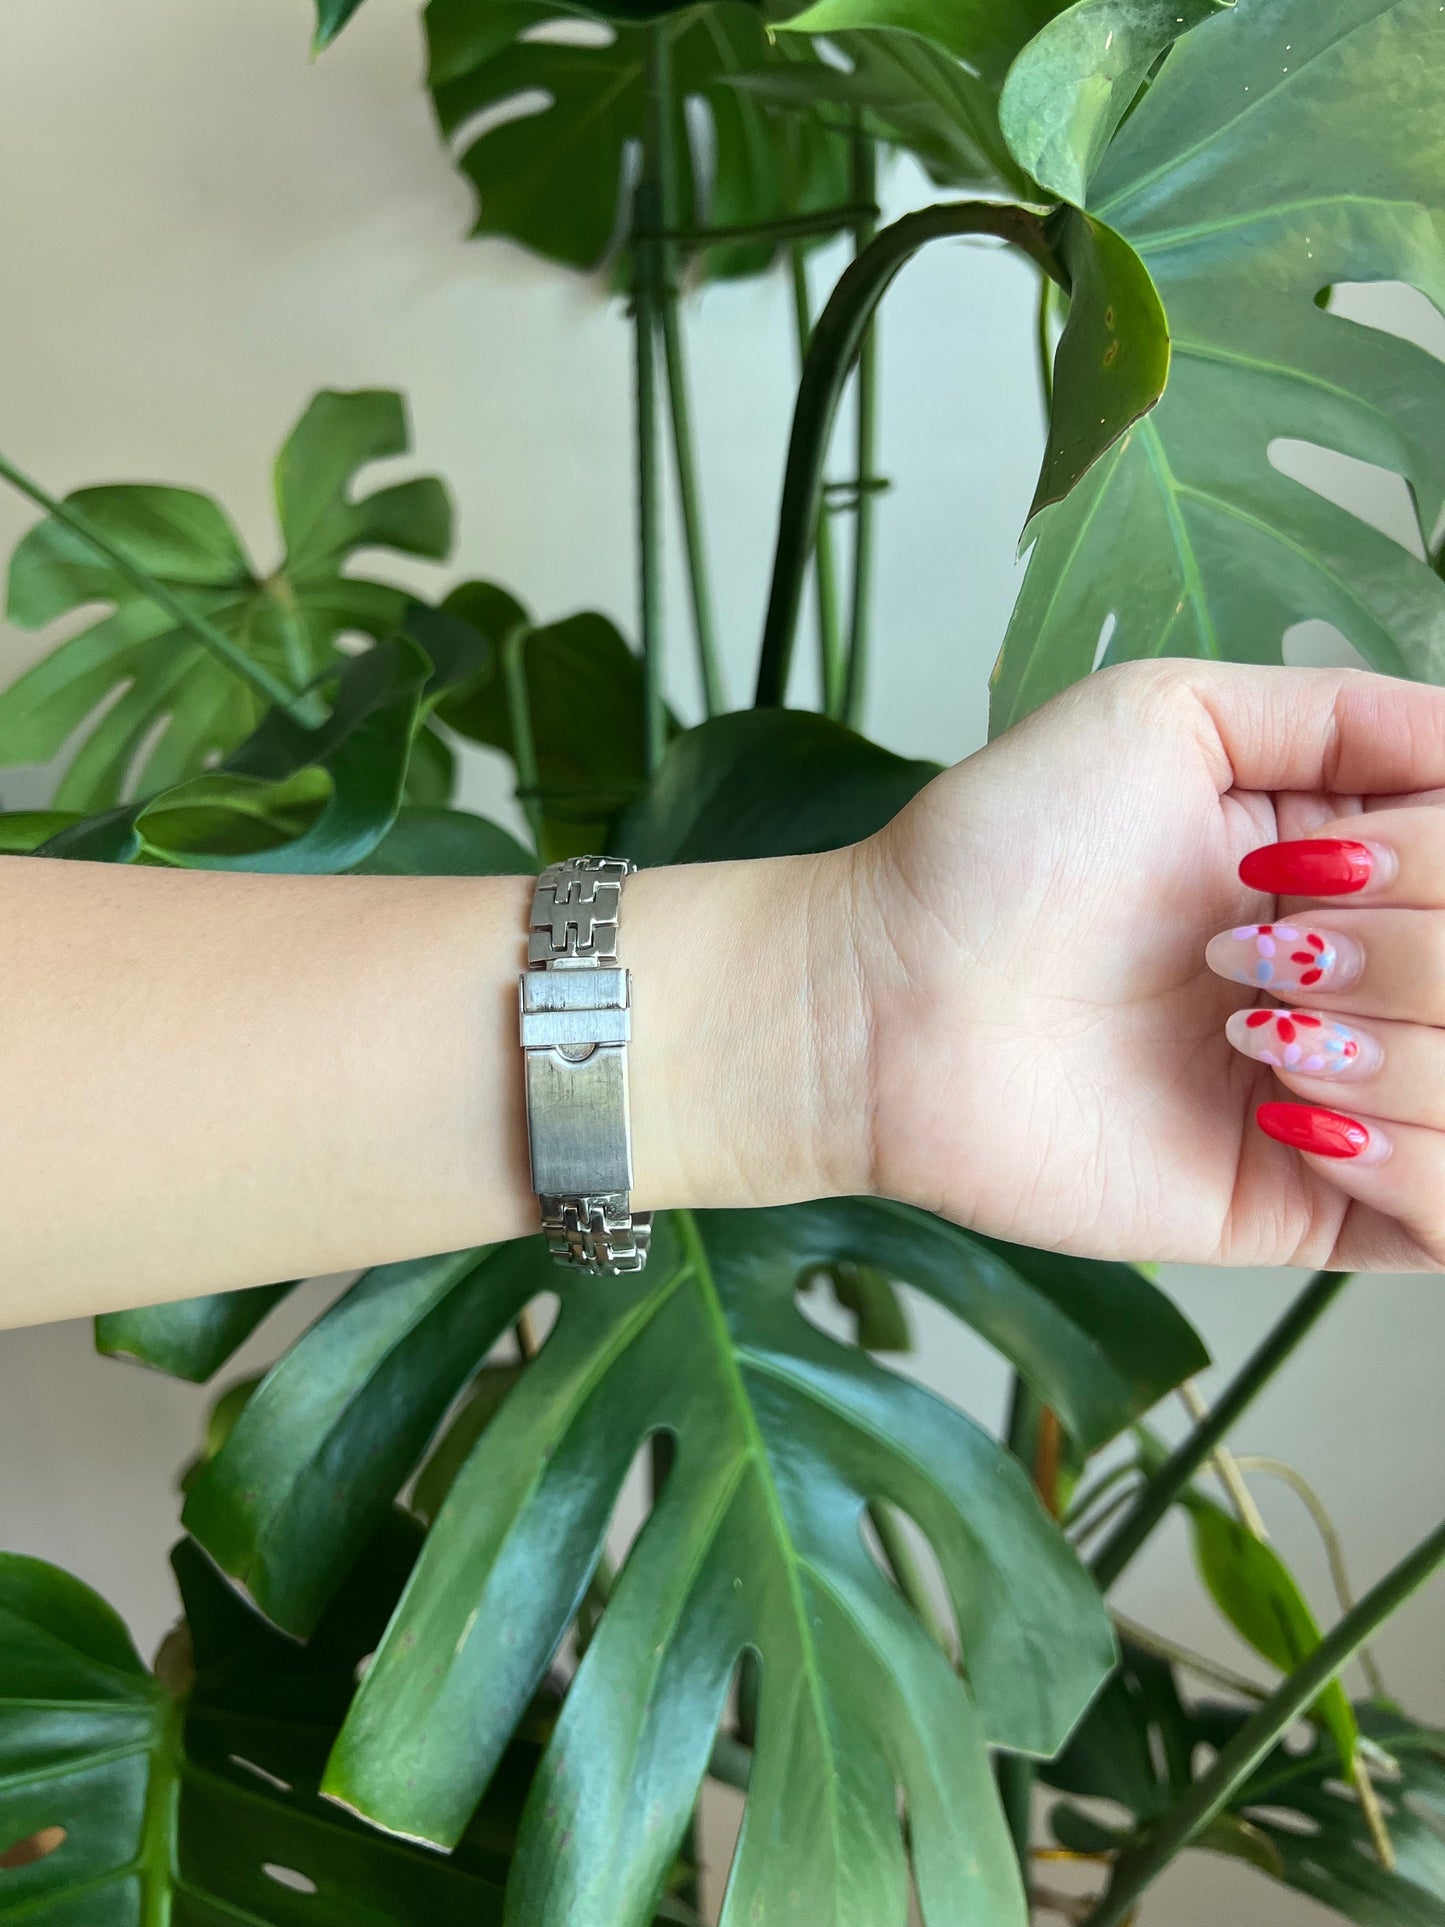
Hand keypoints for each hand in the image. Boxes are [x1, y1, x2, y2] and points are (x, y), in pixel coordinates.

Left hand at [848, 658, 1444, 1270]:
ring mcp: (1352, 1097)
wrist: (891, 1000)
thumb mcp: (1170, 718)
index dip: (1441, 863)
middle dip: (1413, 955)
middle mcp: (1369, 979)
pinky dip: (1421, 1164)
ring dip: (1406, 1053)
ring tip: (1250, 1034)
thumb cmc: (1002, 849)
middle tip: (1264, 947)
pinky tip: (1296, 1115)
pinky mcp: (1307, 1205)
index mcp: (1359, 868)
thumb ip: (1345, 717)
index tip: (1333, 859)